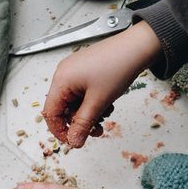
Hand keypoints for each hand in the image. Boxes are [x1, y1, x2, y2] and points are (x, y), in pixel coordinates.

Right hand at [43, 21, 161, 147]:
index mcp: (61, 80)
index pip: (50, 113)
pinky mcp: (85, 71)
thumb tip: (73, 141)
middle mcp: (64, 74)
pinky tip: (106, 104)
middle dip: (79, 122)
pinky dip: (93, 103)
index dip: (60, 130)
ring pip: (75, 103)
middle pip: (63, 108)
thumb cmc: (117, 66)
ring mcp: (75, 72)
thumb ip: (83, 124)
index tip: (73, 141)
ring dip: (88, 114)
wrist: (137, 47)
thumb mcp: (98, 102)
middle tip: (96, 130)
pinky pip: (83, 94)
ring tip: (105, 115)